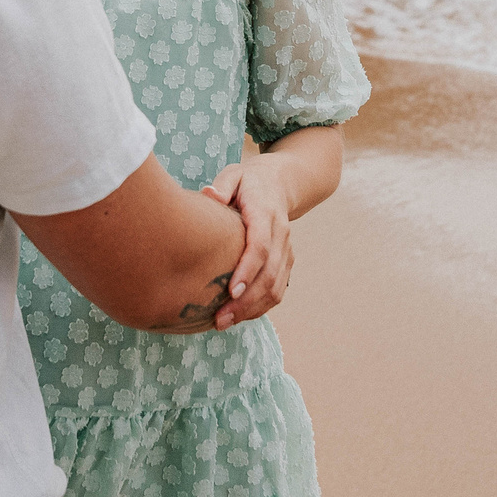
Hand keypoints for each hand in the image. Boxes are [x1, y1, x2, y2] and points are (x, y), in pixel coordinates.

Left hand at [201, 155, 294, 325]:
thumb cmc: (249, 181)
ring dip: (253, 309)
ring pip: (276, 286)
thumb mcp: (234, 174)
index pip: (261, 246)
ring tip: (224, 322)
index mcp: (266, 213)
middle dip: (246, 301)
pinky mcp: (286, 260)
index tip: (231, 291)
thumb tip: (209, 195)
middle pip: (269, 274)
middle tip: (219, 319)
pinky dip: (261, 306)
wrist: (282, 182)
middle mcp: (281, 233)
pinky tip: (238, 316)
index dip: (248, 270)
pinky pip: (278, 289)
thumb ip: (223, 185)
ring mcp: (286, 249)